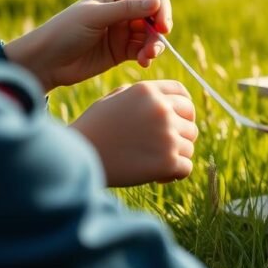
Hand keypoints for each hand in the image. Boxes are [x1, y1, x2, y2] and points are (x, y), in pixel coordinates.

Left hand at [4, 0, 172, 90]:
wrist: (46, 61)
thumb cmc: (66, 31)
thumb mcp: (96, 16)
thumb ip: (127, 9)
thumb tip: (157, 1)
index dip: (162, 11)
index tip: (163, 28)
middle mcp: (123, 11)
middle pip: (155, 19)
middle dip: (158, 33)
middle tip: (154, 48)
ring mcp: (123, 31)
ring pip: (152, 37)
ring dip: (154, 47)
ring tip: (146, 57)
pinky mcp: (122, 51)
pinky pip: (143, 51)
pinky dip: (147, 56)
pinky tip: (143, 62)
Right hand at [69, 80, 197, 186]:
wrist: (76, 158)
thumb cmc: (93, 129)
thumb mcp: (114, 99)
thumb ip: (142, 95)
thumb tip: (168, 100)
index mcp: (148, 91)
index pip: (183, 93)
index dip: (183, 108)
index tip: (177, 121)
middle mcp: (161, 110)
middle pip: (190, 121)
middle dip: (181, 133)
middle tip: (163, 146)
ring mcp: (167, 135)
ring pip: (189, 146)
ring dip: (175, 155)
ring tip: (152, 162)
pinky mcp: (167, 161)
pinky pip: (186, 167)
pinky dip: (174, 174)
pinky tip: (157, 176)